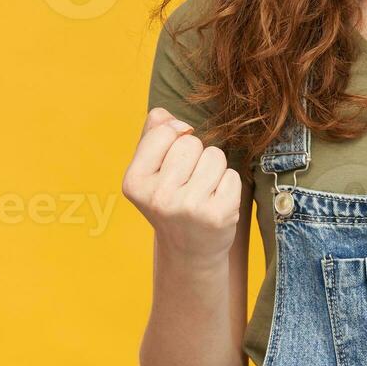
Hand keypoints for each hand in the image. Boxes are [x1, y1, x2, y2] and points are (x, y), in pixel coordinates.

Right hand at [122, 107, 242, 263]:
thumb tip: (164, 114)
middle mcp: (158, 196)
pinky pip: (232, 175)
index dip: (176, 140)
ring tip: (203, 193)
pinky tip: (215, 204)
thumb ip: (152, 136)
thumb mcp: (151, 170)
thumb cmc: (171, 200)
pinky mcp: (216, 215)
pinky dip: (228, 186)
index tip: (172, 163)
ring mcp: (188, 207)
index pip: (166, 130)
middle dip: (196, 157)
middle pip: (192, 143)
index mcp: (134, 181)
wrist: (188, 251)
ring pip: (215, 156)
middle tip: (188, 184)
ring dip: (214, 170)